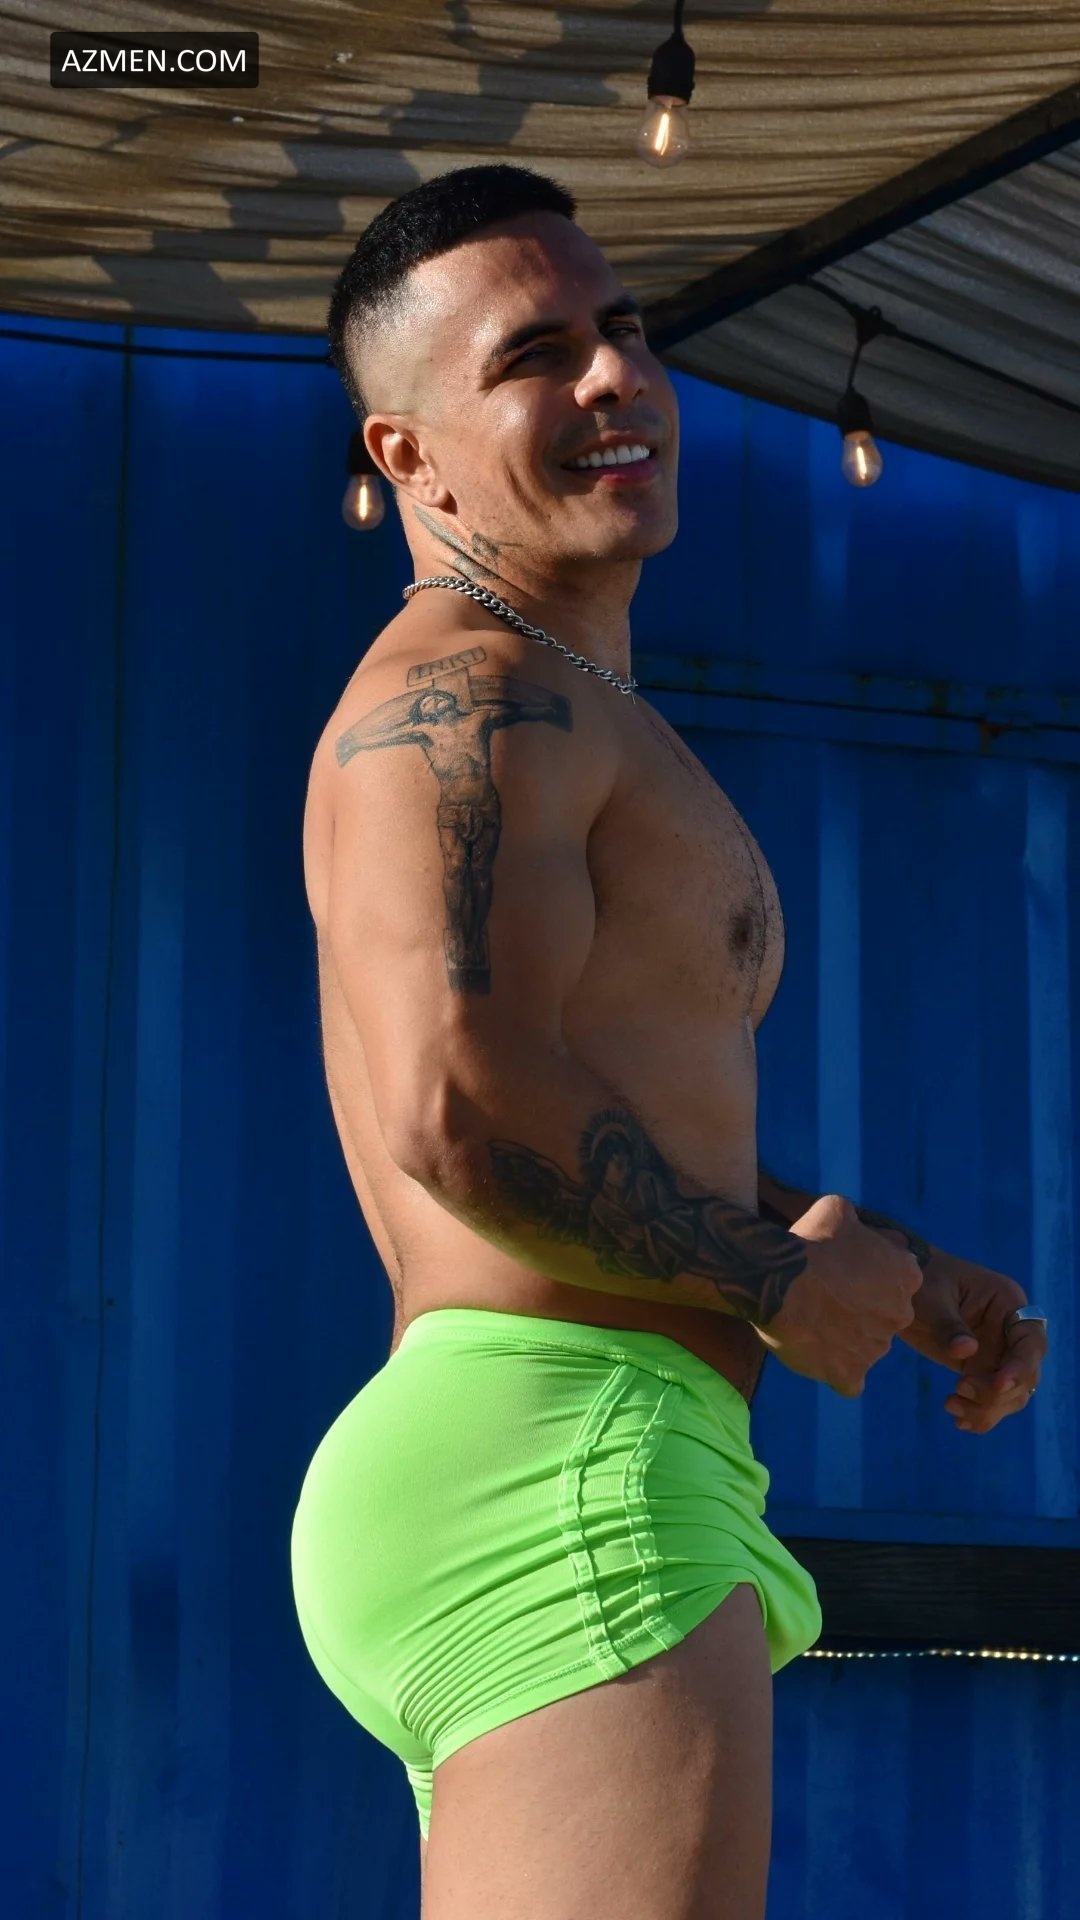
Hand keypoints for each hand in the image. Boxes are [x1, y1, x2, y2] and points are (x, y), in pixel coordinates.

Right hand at [762, 1194, 922, 1395]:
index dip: (870, 1276)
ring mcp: (876, 1348)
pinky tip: (816, 1353)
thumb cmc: (808, 1240)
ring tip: (812, 1321)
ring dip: (846, 1338)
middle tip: (827, 1297)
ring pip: (867, 1346)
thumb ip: (858, 1223)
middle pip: (885, 1315)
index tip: (844, 1272)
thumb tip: (856, 1226)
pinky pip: (849, 1380)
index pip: (898, 1279)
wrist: (776, 1279)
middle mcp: (901, 1314)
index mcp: (907, 1275)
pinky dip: (835, 1370)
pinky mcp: (850, 1375)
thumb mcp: (838, 1210)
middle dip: (862, 1310)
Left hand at [896, 1245, 1046, 1433]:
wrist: (902, 1289)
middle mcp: (1010, 1331)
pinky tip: (959, 1420)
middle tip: (960, 1388)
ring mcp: (997, 1353)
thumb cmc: (921, 1278)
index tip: (998, 1384)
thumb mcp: (931, 1297)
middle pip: (1025, 1374)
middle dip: (997, 1392)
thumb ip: (948, 1324)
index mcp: (1008, 1303)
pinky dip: (979, 1414)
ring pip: (1010, 1394)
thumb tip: (967, 1350)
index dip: (1021, 1366)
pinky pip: (991, 1400)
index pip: (1031, 1341)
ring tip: (951, 1404)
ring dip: (987, 1408)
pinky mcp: (980, 1370)